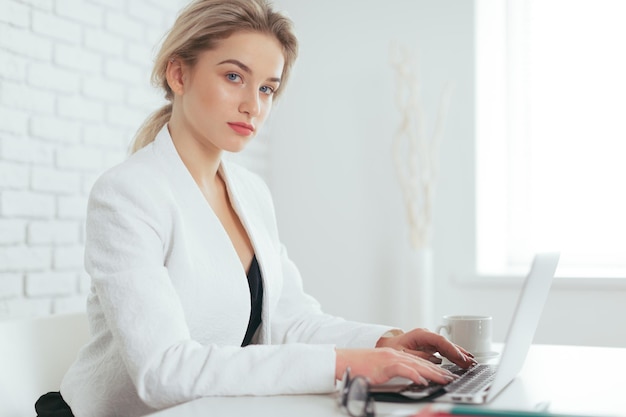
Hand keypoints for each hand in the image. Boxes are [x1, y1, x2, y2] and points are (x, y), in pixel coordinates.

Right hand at [335, 347, 457, 385]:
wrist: (343, 361)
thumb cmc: (359, 366)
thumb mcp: (381, 368)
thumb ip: (395, 371)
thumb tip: (409, 380)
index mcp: (395, 355)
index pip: (419, 361)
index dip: (435, 368)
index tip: (446, 375)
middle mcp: (395, 354)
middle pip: (422, 362)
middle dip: (439, 371)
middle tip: (452, 378)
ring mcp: (390, 359)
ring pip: (417, 365)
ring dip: (433, 373)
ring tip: (445, 379)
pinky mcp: (384, 365)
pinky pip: (402, 370)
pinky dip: (414, 375)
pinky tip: (422, 381)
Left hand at [375, 328, 475, 368]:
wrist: (388, 345)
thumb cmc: (393, 348)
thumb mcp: (402, 353)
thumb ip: (418, 355)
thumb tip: (435, 359)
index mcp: (420, 334)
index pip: (440, 341)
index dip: (451, 349)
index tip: (460, 358)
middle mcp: (427, 336)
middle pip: (447, 344)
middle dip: (460, 353)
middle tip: (471, 362)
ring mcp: (430, 341)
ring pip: (448, 347)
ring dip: (460, 354)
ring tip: (472, 362)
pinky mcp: (431, 346)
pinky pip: (445, 350)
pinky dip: (454, 356)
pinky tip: (463, 360)